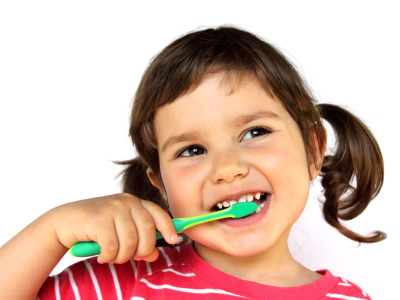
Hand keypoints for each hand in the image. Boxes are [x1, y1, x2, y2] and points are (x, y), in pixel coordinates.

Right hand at [50, 193, 176, 263]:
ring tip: (112, 256)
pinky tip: (102, 256)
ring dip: (122, 256)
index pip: (158, 213)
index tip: (173, 240)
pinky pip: (113, 247)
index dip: (168, 227)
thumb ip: (138, 240)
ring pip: (131, 242)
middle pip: (148, 230)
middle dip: (143, 250)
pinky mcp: (99, 219)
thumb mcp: (120, 231)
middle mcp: (125, 202)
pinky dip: (108, 257)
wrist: (63, 222)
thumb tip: (155, 254)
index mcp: (133, 202)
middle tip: (131, 257)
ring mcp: (112, 209)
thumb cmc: (95, 228)